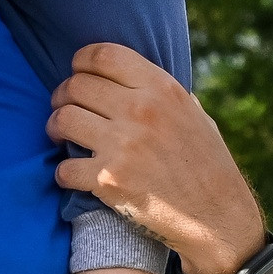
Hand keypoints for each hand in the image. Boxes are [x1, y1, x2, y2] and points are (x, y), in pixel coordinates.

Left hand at [47, 44, 266, 273]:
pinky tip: (73, 174)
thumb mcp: (195, 115)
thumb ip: (163, 94)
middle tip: (63, 108)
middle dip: (62, 96)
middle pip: (76, 86)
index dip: (81, 62)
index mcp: (162, 88)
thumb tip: (132, 77)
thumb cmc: (208, 165)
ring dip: (55, 127)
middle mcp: (140, 110)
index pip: (104, 55)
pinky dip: (63, 173)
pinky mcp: (109, 180)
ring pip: (62, 120)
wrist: (217, 217)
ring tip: (60, 135)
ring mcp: (122, 145)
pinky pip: (64, 168)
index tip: (77, 73)